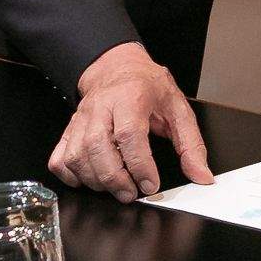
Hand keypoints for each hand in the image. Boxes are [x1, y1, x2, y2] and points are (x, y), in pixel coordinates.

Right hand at [49, 43, 213, 203]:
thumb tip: (201, 175)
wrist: (117, 67)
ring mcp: (81, 119)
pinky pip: (59, 158)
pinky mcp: (69, 129)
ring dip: (95, 180)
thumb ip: (191, 143)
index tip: (150, 183)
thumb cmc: (147, 86)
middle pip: (98, 147)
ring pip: (77, 155)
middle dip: (114, 178)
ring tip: (116, 188)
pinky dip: (70, 176)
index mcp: (131, 97)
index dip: (139, 164)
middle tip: (131, 193)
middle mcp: (101, 107)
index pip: (129, 134)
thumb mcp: (177, 108)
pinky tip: (90, 180)